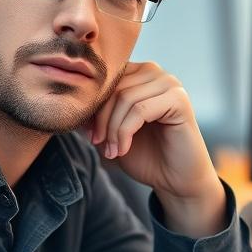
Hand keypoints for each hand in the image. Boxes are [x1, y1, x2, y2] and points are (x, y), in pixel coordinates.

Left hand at [88, 61, 221, 206]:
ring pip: (124, 97)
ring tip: (112, 151)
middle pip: (112, 87)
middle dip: (100, 118)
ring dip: (112, 129)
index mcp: (136, 73)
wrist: (175, 180)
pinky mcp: (179, 99)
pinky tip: (123, 150)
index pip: (104, 77)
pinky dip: (125, 132)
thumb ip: (93, 115)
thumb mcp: (110, 131)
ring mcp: (169, 83)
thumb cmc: (144, 154)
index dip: (91, 105)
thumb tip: (72, 102)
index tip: (87, 133)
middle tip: (97, 143)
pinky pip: (140, 109)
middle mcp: (154, 72)